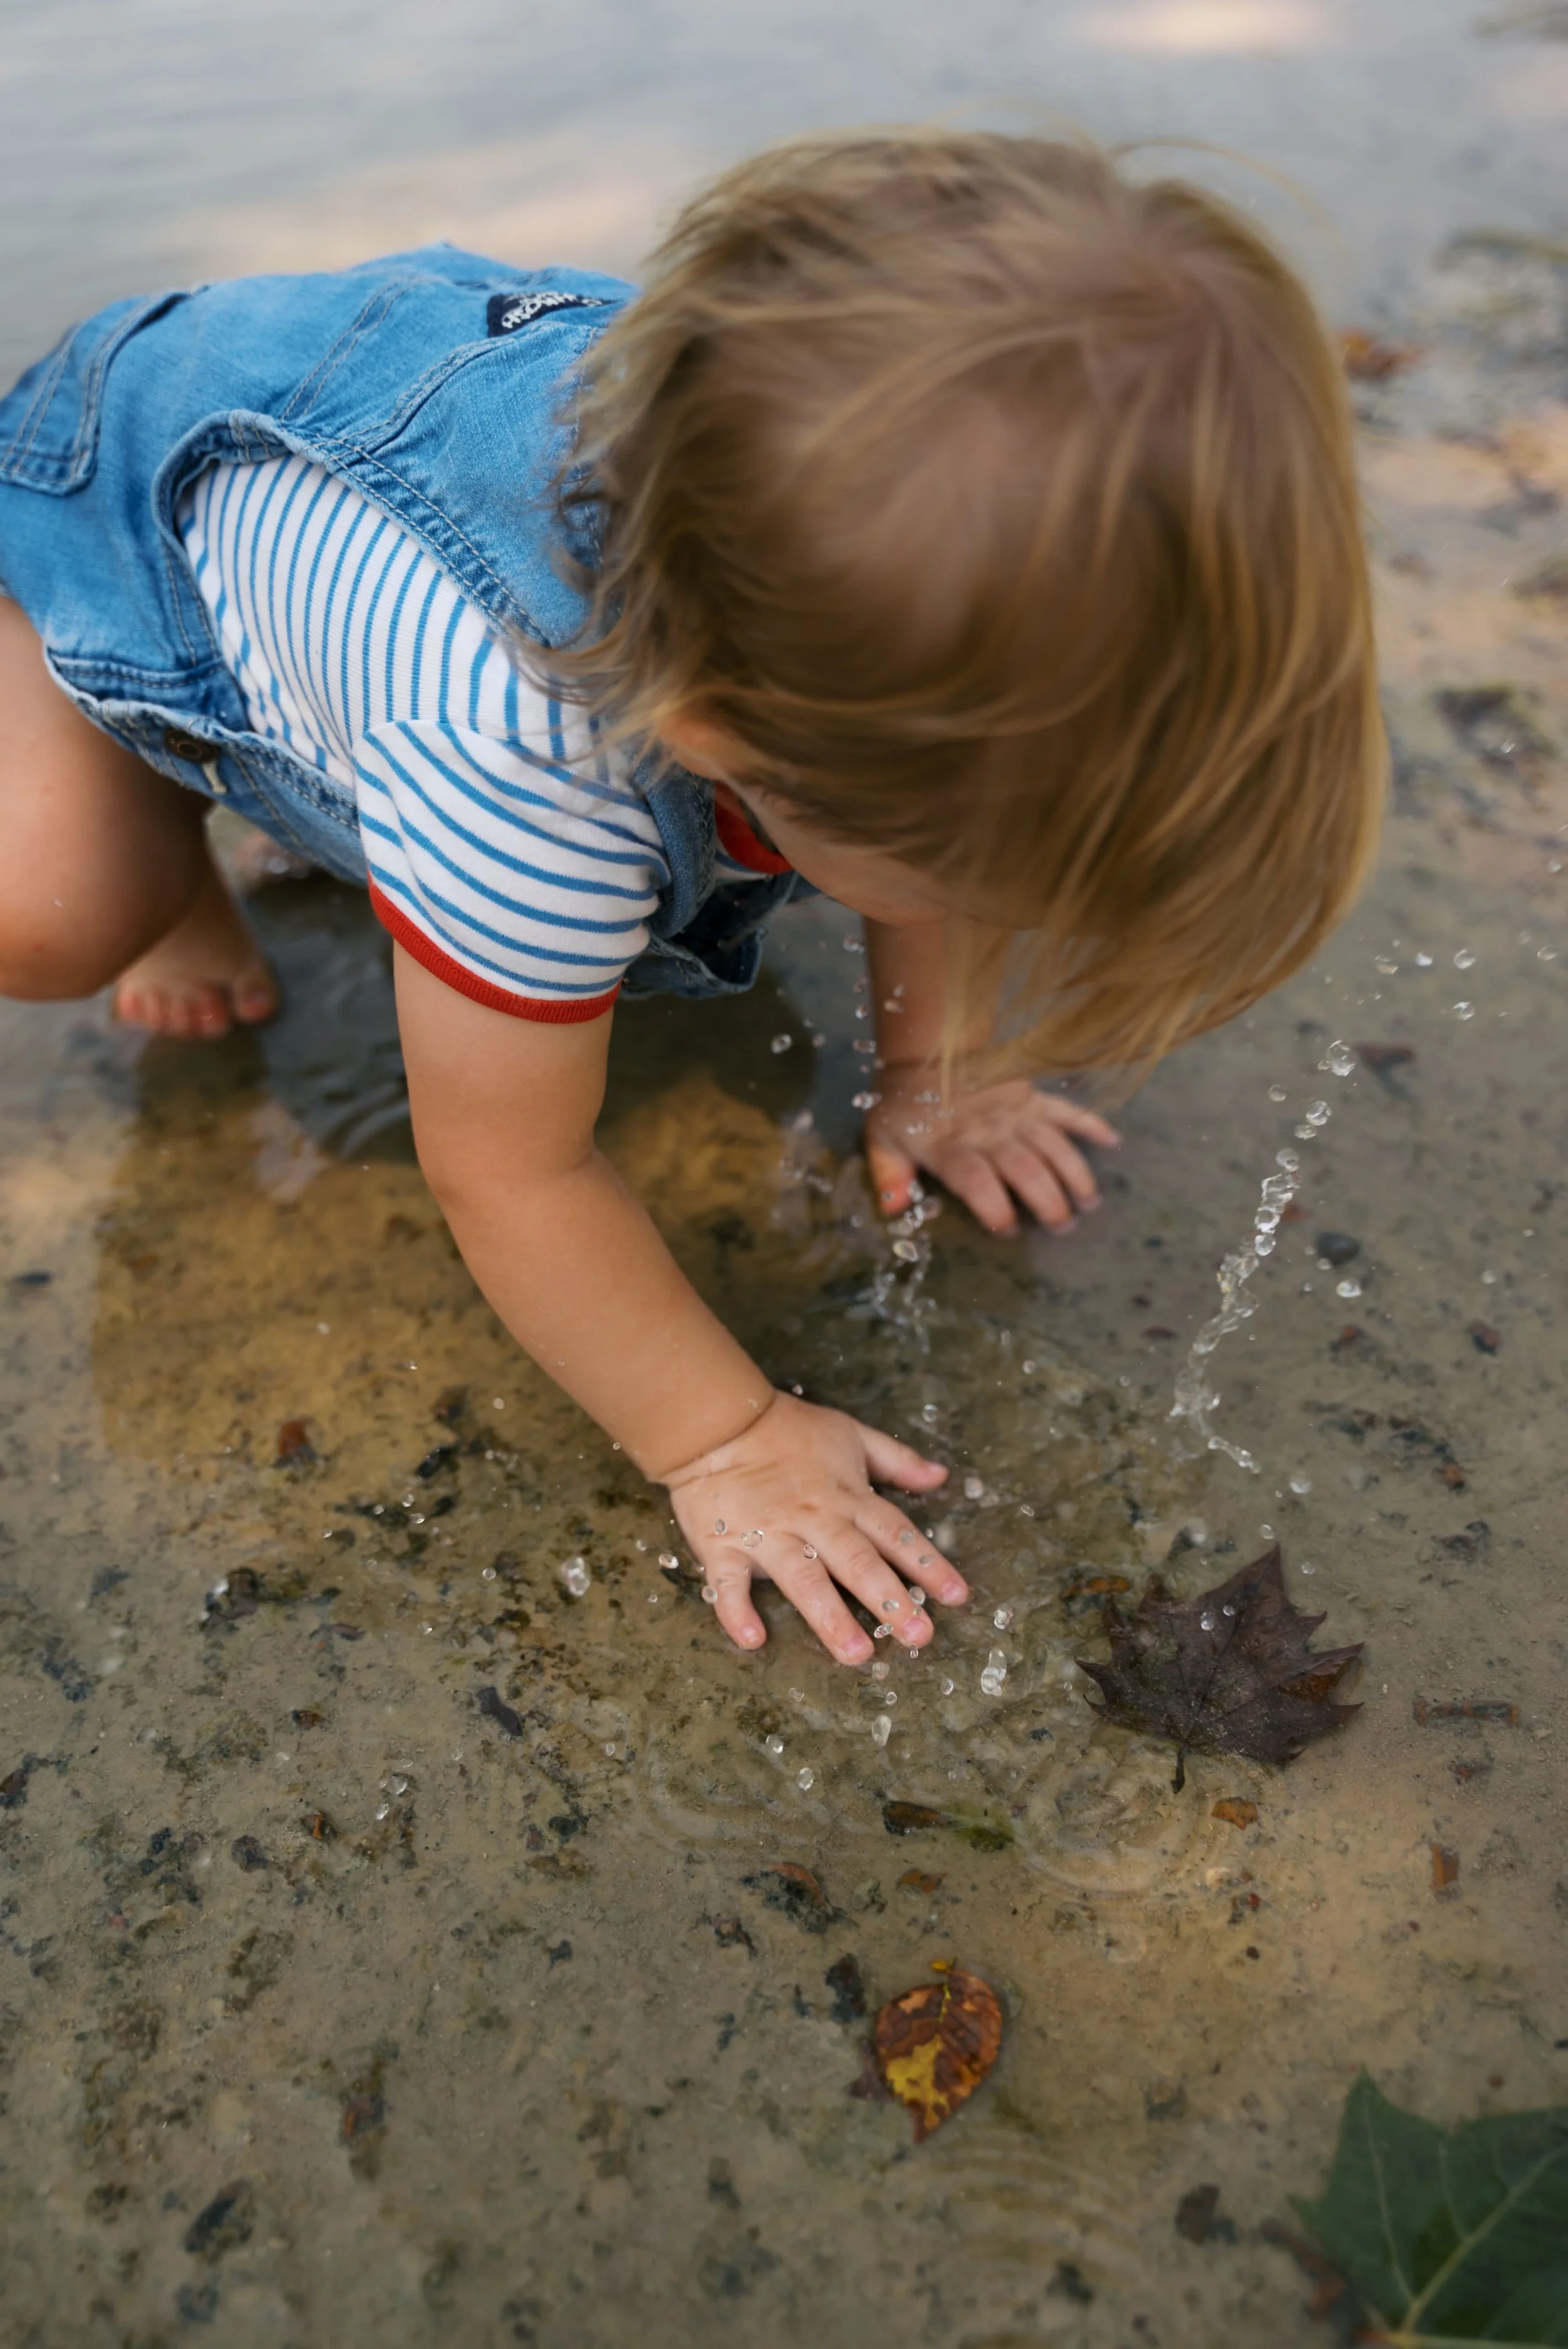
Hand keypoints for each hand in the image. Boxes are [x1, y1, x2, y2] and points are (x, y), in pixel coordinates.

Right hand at [662, 1391, 967, 1663]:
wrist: (719, 1420)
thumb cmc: (789, 1430)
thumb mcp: (852, 1435)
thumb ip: (897, 1460)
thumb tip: (941, 1478)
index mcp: (847, 1497)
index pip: (895, 1534)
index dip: (928, 1564)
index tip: (957, 1597)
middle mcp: (814, 1520)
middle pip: (857, 1562)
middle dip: (890, 1599)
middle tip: (918, 1637)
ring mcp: (768, 1534)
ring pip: (803, 1578)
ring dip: (830, 1616)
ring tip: (856, 1653)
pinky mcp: (724, 1545)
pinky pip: (729, 1583)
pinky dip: (737, 1610)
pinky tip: (753, 1639)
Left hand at [865, 1075, 1118, 1234]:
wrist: (924, 1051)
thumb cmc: (903, 1105)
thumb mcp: (882, 1139)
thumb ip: (889, 1175)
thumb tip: (893, 1210)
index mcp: (951, 1147)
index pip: (976, 1181)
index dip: (994, 1207)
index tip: (1009, 1230)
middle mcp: (989, 1132)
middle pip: (1025, 1169)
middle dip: (1048, 1200)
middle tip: (1063, 1227)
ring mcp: (1016, 1113)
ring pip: (1053, 1145)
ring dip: (1075, 1174)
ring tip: (1089, 1203)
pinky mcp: (1032, 1097)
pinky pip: (1066, 1111)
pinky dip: (1091, 1123)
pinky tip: (1113, 1142)